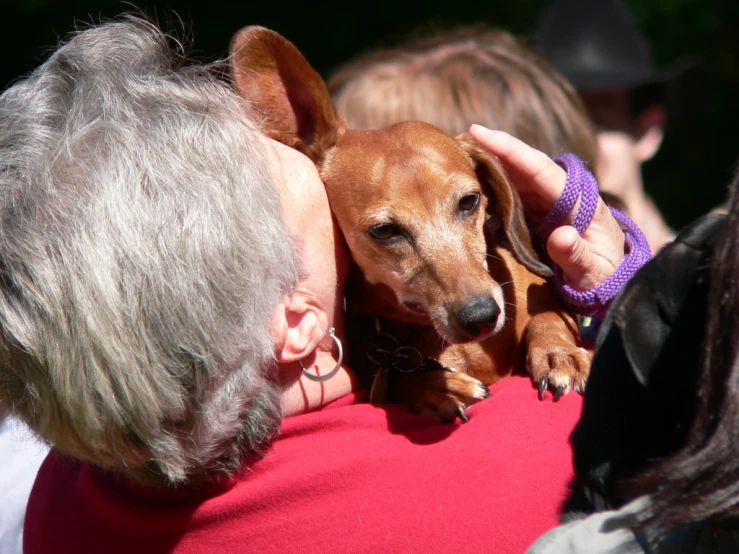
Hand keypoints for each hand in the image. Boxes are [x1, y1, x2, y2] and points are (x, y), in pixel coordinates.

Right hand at [470, 125, 625, 290]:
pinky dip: (492, 188)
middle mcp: (562, 194)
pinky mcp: (539, 212)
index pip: (540, 168)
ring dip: (489, 167)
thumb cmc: (603, 276)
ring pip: (515, 177)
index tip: (481, 133)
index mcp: (578, 201)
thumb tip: (560, 236)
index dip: (510, 149)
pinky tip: (472, 186)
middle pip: (524, 165)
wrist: (610, 280)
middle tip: (459, 139)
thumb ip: (576, 255)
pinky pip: (513, 194)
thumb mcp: (593, 272)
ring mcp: (549, 202)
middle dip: (494, 149)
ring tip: (459, 158)